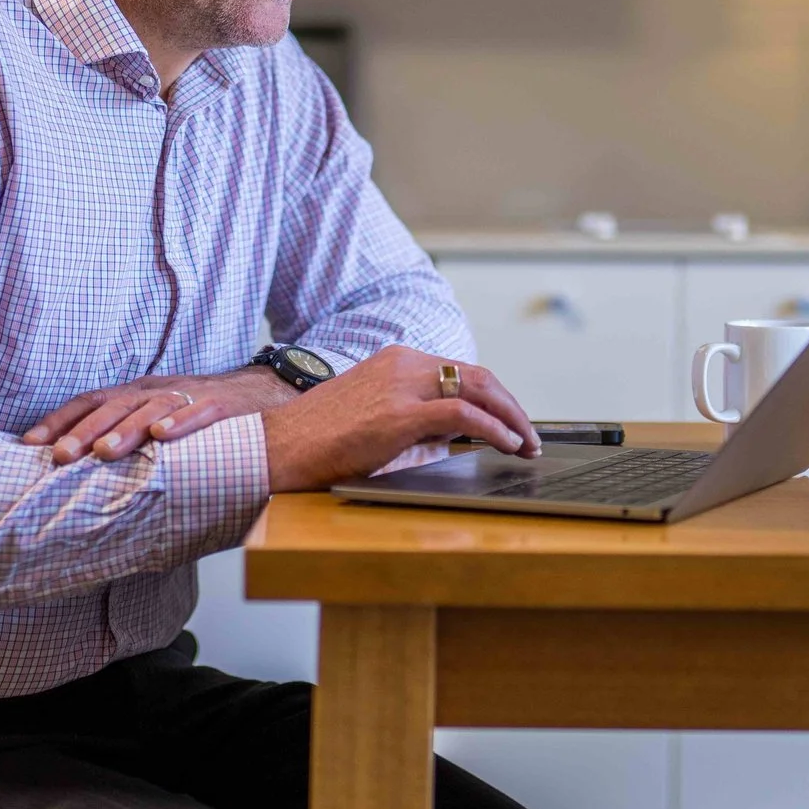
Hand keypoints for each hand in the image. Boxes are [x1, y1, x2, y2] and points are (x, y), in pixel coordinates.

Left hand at [28, 366, 295, 464]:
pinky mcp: (221, 406)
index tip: (29, 445)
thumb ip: (125, 442)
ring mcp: (187, 396)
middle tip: (60, 457)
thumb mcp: (156, 422)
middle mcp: (154, 391)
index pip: (88, 402)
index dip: (59, 421)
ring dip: (125, 429)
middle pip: (112, 406)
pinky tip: (164, 435)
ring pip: (150, 408)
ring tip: (105, 452)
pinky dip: (181, 422)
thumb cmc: (199, 416)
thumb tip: (80, 477)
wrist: (261, 394)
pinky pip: (199, 412)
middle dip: (84, 432)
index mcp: (134, 395)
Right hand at [261, 347, 537, 492]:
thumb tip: (450, 438)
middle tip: (529, 433)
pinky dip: (494, 429)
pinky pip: (463, 416)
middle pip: (477, 376)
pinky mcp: (400, 414)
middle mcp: (402, 363)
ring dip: (511, 417)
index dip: (493, 396)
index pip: (460, 370)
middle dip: (510, 405)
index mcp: (395, 360)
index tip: (509, 419)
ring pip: (478, 389)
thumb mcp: (373, 418)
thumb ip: (413, 420)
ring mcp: (401, 386)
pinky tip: (507, 444)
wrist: (278, 448)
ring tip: (526, 442)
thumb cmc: (318, 440)